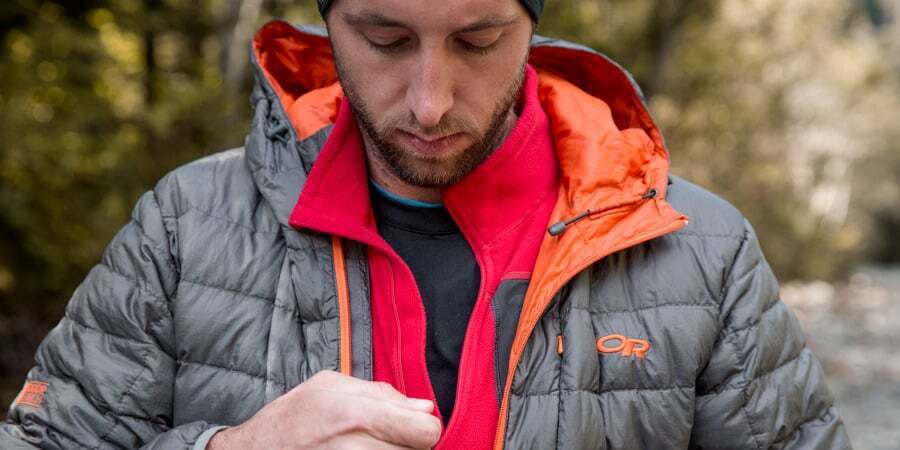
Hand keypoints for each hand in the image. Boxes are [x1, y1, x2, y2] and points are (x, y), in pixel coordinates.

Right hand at [206, 370, 440, 449]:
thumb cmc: (291, 416)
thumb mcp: (331, 385)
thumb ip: (382, 394)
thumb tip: (423, 407)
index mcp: (357, 415)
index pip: (426, 432)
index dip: (424, 426)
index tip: (412, 423)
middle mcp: (358, 449)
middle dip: (408, 441)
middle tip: (387, 433)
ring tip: (369, 442)